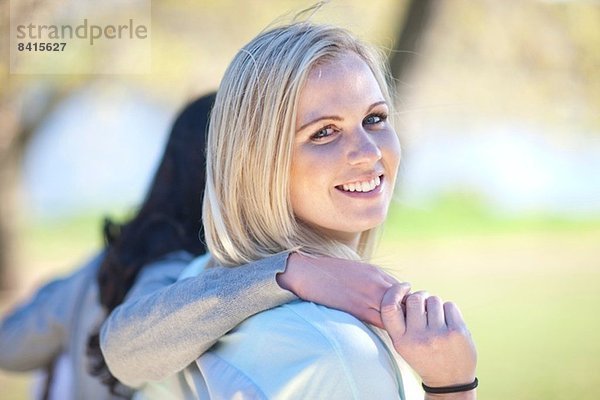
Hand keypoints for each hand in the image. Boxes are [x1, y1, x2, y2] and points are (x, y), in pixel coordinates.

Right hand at [277, 252, 398, 327]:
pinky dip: (386, 327)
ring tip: (400, 332)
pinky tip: (385, 333)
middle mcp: (376, 283)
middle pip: (404, 302)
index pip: (404, 290)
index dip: (409, 303)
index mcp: (377, 273)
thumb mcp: (359, 270)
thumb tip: (390, 295)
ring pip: (395, 314)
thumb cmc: (331, 272)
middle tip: (410, 326)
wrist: (309, 272)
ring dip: (399, 323)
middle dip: (409, 315)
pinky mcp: (357, 309)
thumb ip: (376, 281)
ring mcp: (368, 296)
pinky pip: (380, 321)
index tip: (409, 314)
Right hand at [380, 284, 476, 389]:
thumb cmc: (425, 357)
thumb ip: (401, 322)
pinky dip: (449, 310)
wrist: (450, 381)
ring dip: (435, 305)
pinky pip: (450, 305)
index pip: (389, 308)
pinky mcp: (458, 331)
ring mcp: (439, 334)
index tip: (403, 287)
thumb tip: (404, 292)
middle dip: (420, 297)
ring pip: (434, 299)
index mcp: (402, 341)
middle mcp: (419, 337)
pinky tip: (448, 323)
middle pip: (415, 298)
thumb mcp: (404, 345)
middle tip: (424, 305)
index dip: (395, 292)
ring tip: (437, 319)